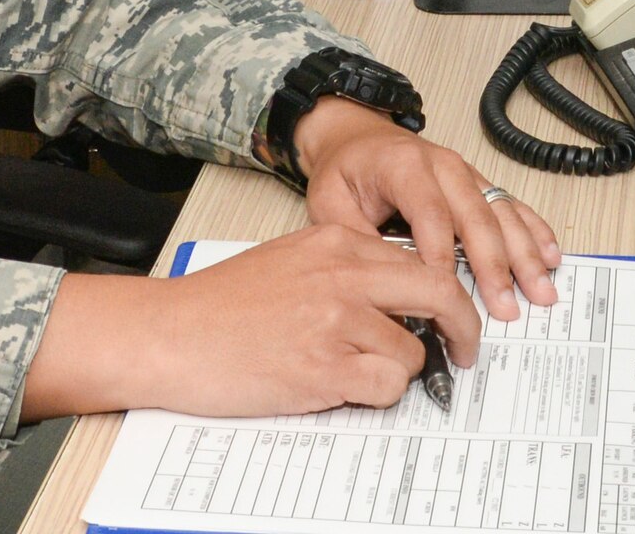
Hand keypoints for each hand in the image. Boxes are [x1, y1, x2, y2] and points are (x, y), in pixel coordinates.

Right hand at [20, 225, 478, 420]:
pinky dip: (378, 394)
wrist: (170, 334)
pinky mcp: (324, 368)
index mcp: (336, 242)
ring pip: (412, 351)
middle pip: (439, 293)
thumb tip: (396, 297)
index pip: (421, 260)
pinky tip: (343, 387)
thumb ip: (344, 267)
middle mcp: (343, 274)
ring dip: (398, 370)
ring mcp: (335, 320)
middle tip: (465, 350)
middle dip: (463, 327)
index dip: (446, 293)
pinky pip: (387, 386)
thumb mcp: (290, 259)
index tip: (452, 315)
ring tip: (356, 371)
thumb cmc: (220, 304)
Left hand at [292, 99, 561, 320]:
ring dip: (523, 253)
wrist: (353, 135)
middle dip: (493, 264)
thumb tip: (383, 284)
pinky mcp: (477, 183)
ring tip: (540, 289)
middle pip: (475, 216)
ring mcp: (465, 172)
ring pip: (500, 212)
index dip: (440, 256)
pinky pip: (510, 205)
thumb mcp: (329, 203)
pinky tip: (551, 255)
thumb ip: (355, 240)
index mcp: (403, 166)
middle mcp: (442, 165)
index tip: (448, 296)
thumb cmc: (344, 171)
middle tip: (505, 307)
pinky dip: (533, 230)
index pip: (429, 214)